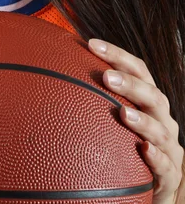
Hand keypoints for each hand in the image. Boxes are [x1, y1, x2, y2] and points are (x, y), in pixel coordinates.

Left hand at [88, 38, 183, 203]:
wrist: (159, 183)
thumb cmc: (131, 141)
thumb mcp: (118, 114)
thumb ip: (97, 94)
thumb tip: (56, 67)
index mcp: (148, 99)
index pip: (138, 70)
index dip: (117, 55)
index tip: (91, 44)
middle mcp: (161, 118)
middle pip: (152, 95)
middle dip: (130, 85)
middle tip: (106, 77)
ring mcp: (168, 146)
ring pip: (160, 130)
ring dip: (142, 121)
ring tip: (123, 113)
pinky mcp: (170, 174)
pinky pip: (166, 166)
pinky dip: (156, 157)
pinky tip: (144, 150)